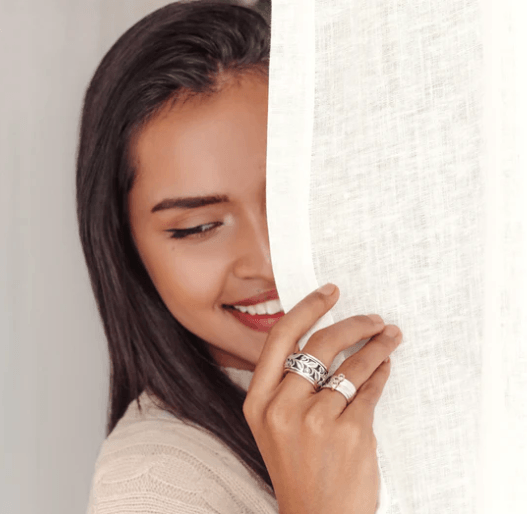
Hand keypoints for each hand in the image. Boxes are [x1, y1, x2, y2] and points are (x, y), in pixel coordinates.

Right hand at [243, 284, 401, 513]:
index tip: (329, 292)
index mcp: (258, 401)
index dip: (307, 308)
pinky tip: (386, 364)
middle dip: (353, 324)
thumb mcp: (274, 425)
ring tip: (390, 336)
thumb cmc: (297, 468)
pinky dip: (381, 372)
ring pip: (352, 364)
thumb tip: (318, 339)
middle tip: (372, 318)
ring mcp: (317, 421)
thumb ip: (286, 384)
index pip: (280, 338)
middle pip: (320, 344)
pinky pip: (370, 389)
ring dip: (377, 345)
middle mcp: (283, 407)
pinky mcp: (351, 433)